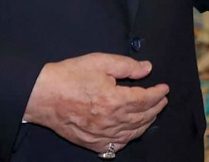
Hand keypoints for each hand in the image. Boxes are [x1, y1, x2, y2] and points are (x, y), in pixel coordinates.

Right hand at [23, 53, 169, 152]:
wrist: (43, 94)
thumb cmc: (70, 76)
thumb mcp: (101, 62)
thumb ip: (127, 66)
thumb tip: (147, 69)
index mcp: (114, 100)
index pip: (145, 99)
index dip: (158, 93)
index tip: (165, 88)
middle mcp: (110, 121)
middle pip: (141, 117)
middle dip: (156, 108)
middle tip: (162, 100)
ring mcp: (100, 134)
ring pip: (131, 133)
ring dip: (145, 123)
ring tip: (152, 114)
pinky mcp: (90, 142)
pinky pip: (114, 146)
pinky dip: (127, 139)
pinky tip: (131, 132)